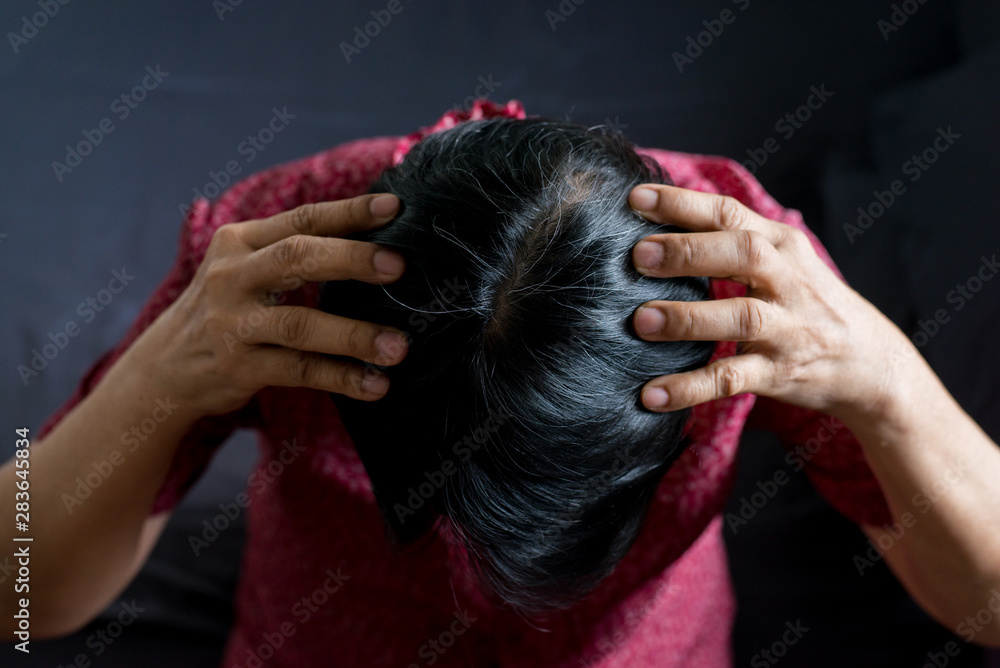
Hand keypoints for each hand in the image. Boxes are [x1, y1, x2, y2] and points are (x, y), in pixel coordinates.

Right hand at [117, 194, 409, 417]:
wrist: (163, 368)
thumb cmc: (226, 309)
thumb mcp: (244, 268)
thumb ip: (292, 250)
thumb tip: (376, 240)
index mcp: (240, 242)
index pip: (302, 219)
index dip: (349, 212)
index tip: (395, 207)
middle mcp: (231, 277)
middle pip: (297, 258)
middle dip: (352, 259)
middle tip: (399, 266)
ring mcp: (231, 323)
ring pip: (301, 324)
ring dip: (355, 336)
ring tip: (399, 347)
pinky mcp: (238, 368)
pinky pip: (299, 371)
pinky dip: (341, 378)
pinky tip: (376, 385)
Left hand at [628, 184, 914, 420]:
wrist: (874, 365)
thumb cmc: (809, 304)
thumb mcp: (785, 262)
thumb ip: (733, 240)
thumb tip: (658, 222)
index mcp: (782, 246)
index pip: (730, 214)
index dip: (683, 205)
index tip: (636, 199)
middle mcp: (788, 281)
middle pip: (742, 255)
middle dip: (689, 252)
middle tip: (638, 255)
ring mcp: (788, 328)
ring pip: (739, 317)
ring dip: (688, 318)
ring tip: (641, 321)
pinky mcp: (780, 373)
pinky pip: (731, 380)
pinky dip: (690, 387)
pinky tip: (651, 395)